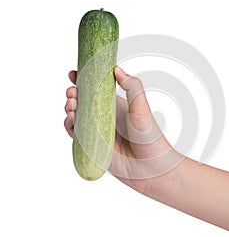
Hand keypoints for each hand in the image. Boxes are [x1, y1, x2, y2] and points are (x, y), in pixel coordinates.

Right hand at [64, 66, 180, 193]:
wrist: (150, 168)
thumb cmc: (150, 136)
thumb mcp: (142, 108)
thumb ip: (132, 87)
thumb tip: (116, 69)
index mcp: (114, 105)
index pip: (96, 89)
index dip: (83, 80)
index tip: (73, 73)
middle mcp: (104, 117)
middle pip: (82, 101)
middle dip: (73, 93)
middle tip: (72, 92)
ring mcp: (97, 131)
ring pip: (76, 116)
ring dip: (69, 108)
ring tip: (71, 105)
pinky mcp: (92, 147)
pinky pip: (76, 134)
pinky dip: (69, 126)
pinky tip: (70, 119)